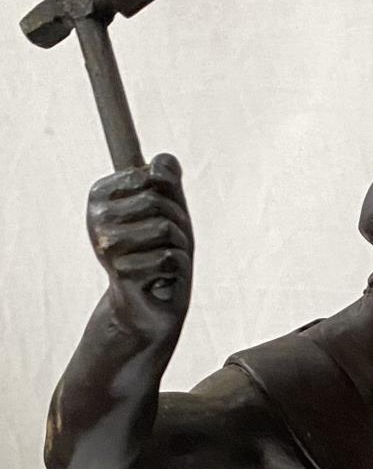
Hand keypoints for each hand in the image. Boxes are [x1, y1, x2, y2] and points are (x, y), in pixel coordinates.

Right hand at [87, 153, 192, 340]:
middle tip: (167, 247)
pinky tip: (161, 281)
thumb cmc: (159, 254)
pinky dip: (178, 271)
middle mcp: (97, 217)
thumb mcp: (168, 211)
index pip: (156, 176)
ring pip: (167, 229)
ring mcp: (107, 245)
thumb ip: (167, 182)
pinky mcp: (122, 271)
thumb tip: (166, 160)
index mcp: (101, 195)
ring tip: (163, 265)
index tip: (162, 218)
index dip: (174, 197)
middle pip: (160, 202)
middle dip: (179, 226)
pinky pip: (171, 258)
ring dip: (179, 249)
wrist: (149, 307)